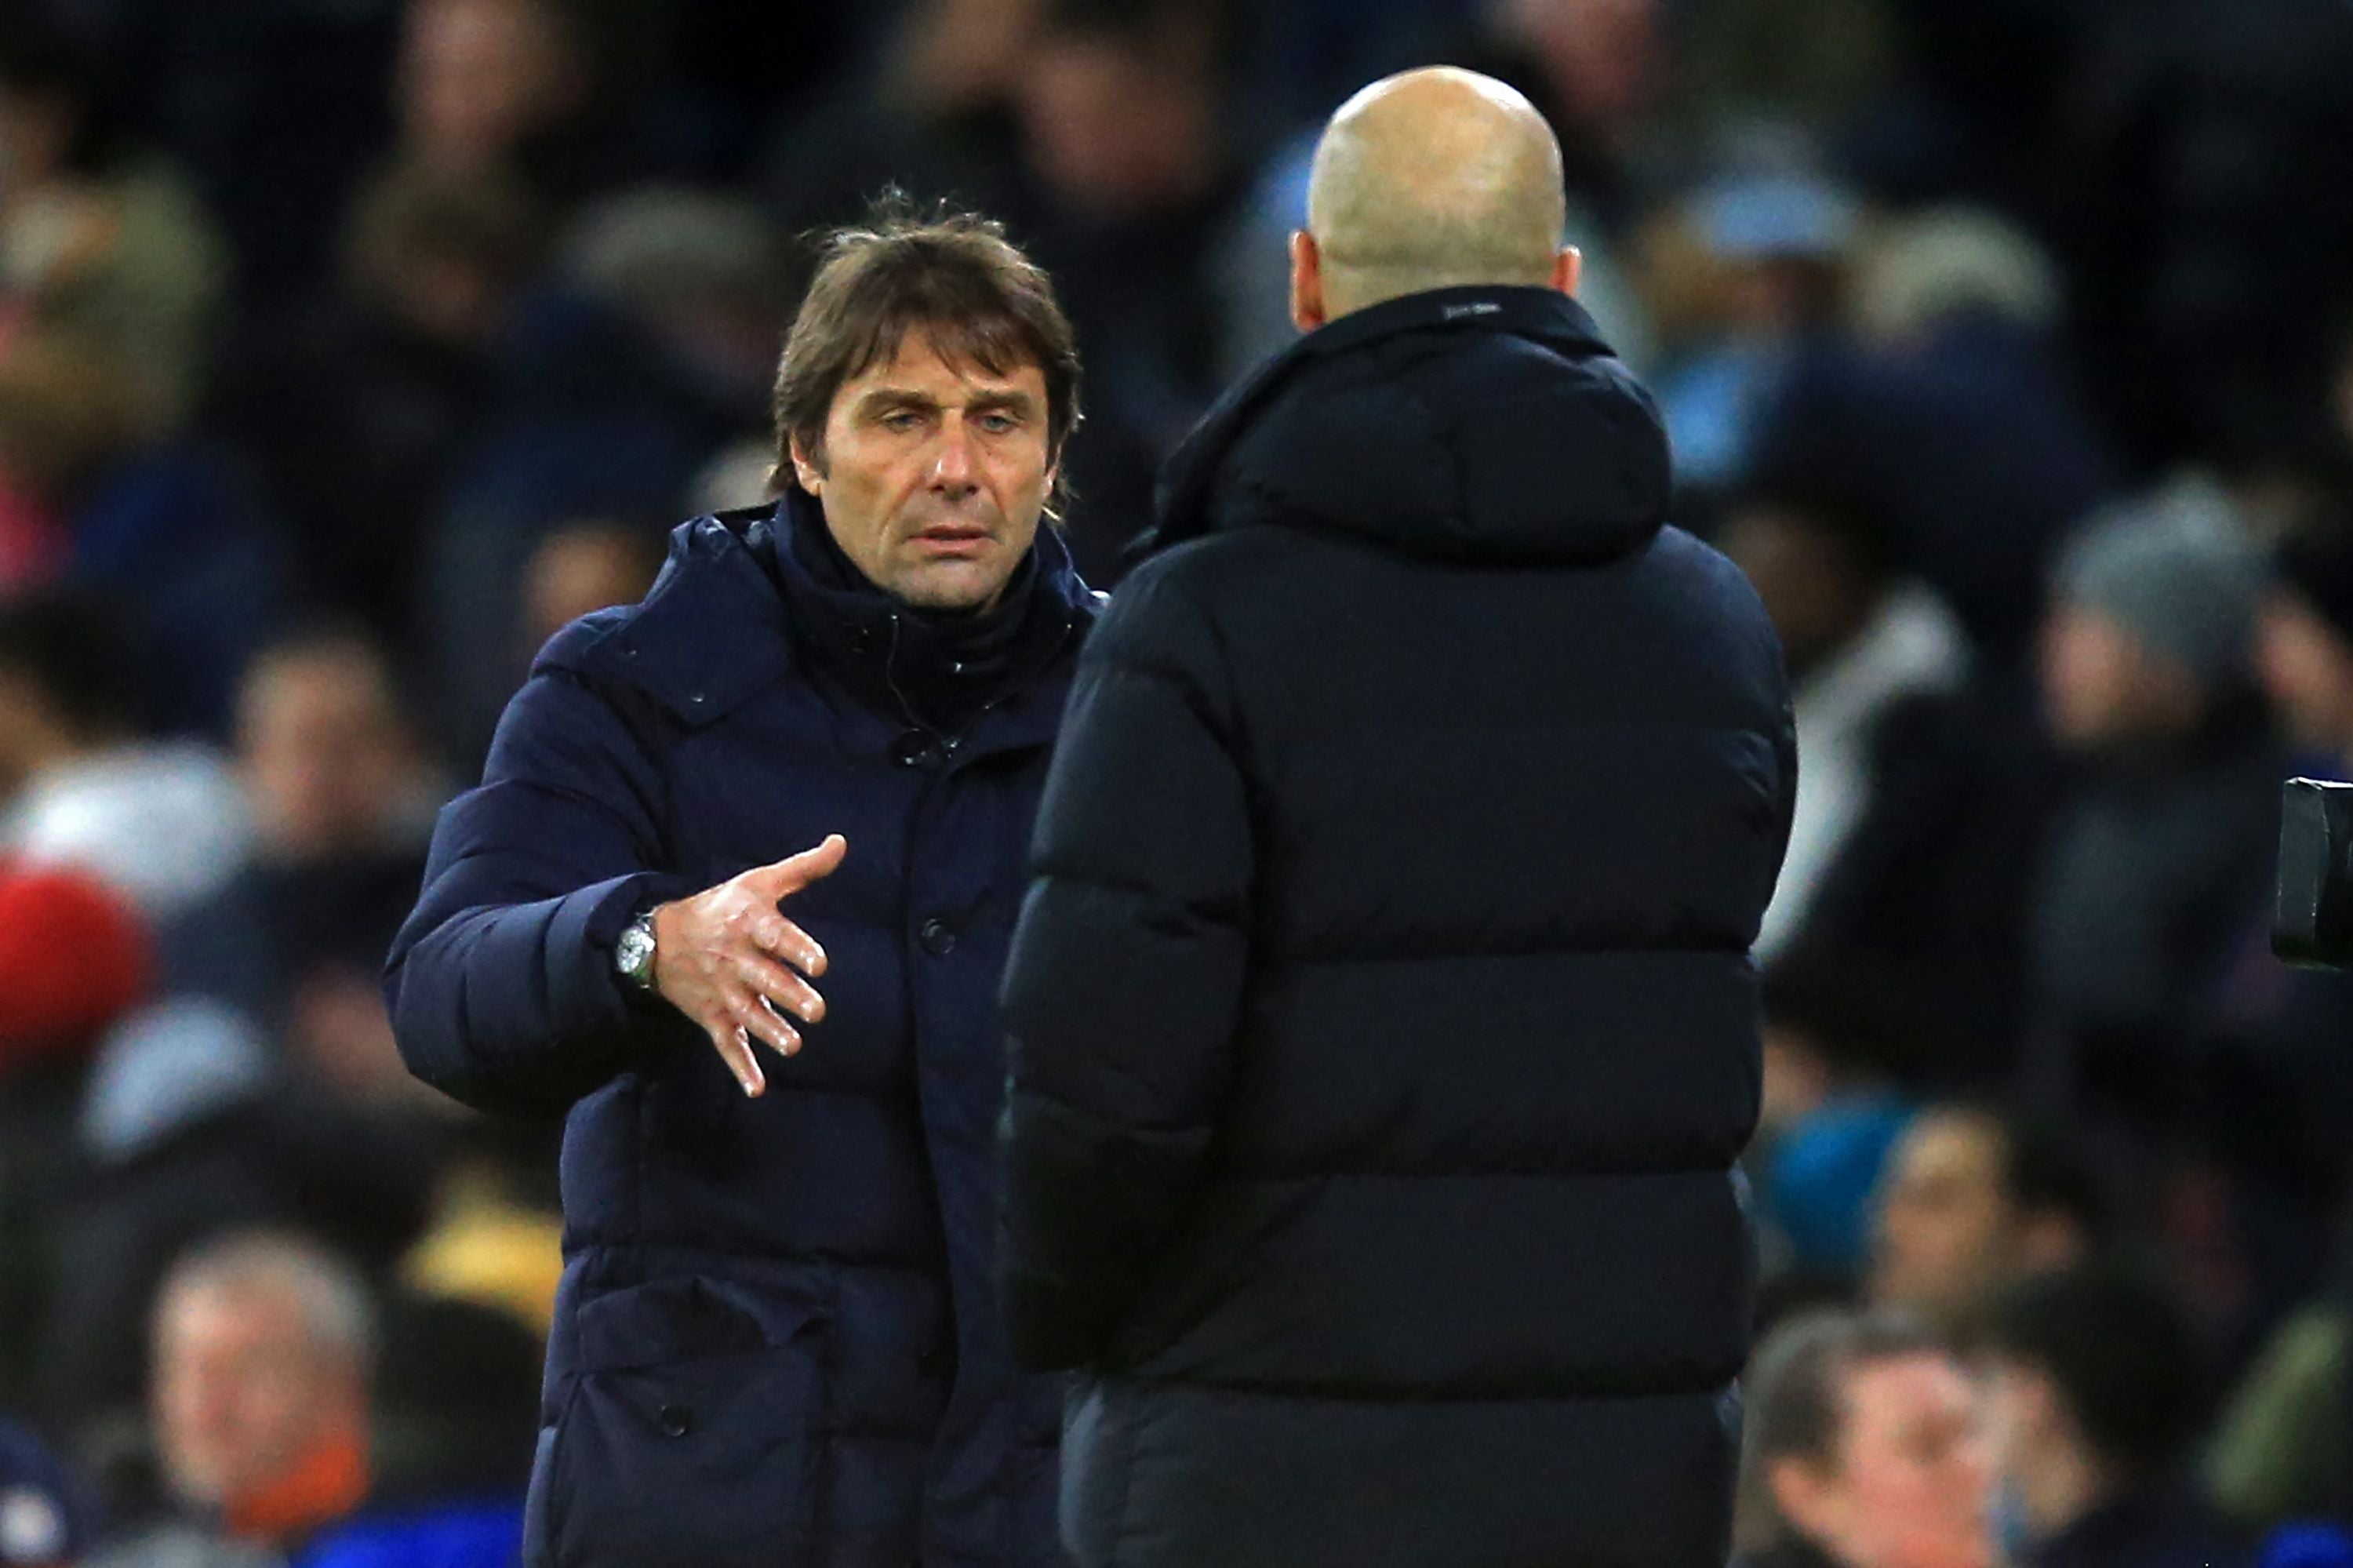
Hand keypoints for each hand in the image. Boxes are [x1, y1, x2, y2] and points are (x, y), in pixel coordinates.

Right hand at [650, 835, 846, 1096]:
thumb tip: (841, 842)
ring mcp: (722, 991)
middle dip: (788, 996)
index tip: (820, 963)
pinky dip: (740, 1068)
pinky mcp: (712, 1016)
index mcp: (748, 924)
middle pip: (764, 980)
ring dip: (769, 1032)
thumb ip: (803, 868)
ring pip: (747, 1015)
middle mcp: (734, 959)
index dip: (797, 949)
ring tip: (793, 1045)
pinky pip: (725, 1045)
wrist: (659, 937)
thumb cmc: (723, 906)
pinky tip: (757, 1089)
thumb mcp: (758, 882)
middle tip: (818, 1012)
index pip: (775, 936)